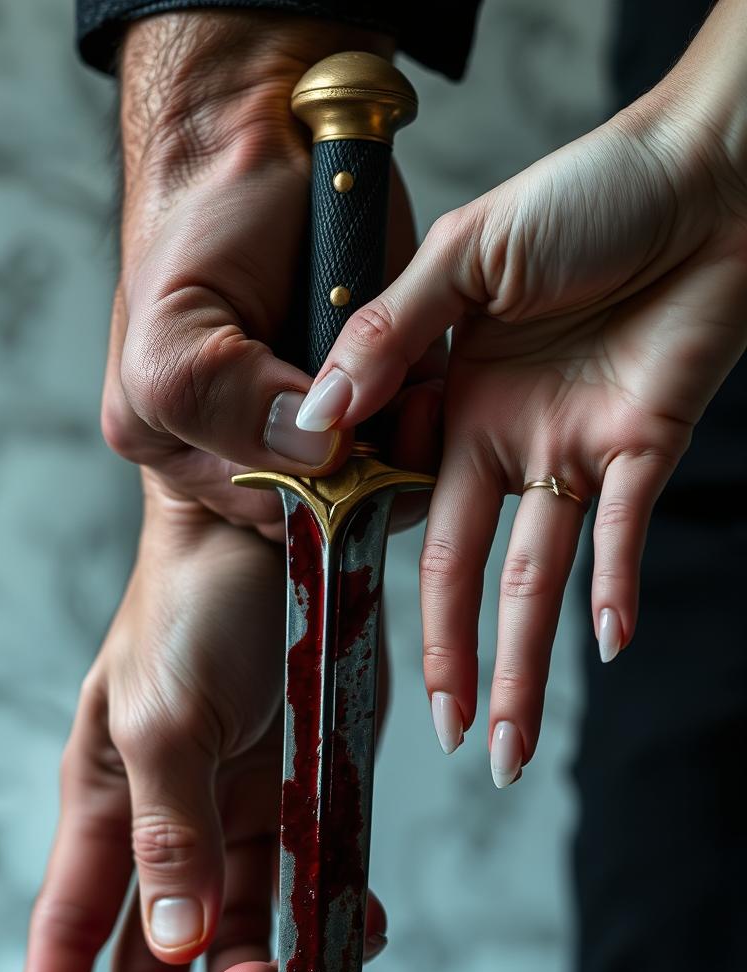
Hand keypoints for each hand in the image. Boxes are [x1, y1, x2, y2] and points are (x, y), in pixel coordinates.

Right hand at [18, 491, 387, 971]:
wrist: (283, 532)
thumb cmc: (194, 610)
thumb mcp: (163, 721)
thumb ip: (169, 838)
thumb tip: (174, 951)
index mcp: (111, 806)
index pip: (74, 927)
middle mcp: (175, 828)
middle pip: (163, 964)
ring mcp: (246, 820)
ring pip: (245, 943)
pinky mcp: (311, 803)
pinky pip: (318, 894)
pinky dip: (335, 930)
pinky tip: (357, 935)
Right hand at [102, 12, 442, 540]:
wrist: (257, 132)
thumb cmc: (199, 225)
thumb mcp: (174, 330)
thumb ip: (224, 406)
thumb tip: (317, 453)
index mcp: (190, 449)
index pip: (265, 516)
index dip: (315, 498)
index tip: (346, 451)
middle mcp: (258, 443)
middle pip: (331, 503)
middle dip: (369, 474)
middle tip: (394, 415)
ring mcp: (322, 413)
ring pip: (382, 472)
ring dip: (409, 445)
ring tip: (414, 392)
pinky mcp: (379, 378)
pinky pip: (419, 424)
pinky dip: (432, 412)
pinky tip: (430, 381)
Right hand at [295, 44, 746, 779]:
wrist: (707, 170)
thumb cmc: (585, 192)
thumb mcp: (465, 253)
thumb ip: (390, 332)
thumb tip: (318, 414)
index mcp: (448, 396)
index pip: (393, 503)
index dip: (368, 569)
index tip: (336, 630)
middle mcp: (505, 439)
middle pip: (463, 570)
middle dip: (451, 658)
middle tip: (443, 735)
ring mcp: (573, 450)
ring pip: (537, 577)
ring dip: (526, 663)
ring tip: (507, 746)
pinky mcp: (644, 447)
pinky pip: (624, 533)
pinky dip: (614, 586)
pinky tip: (600, 643)